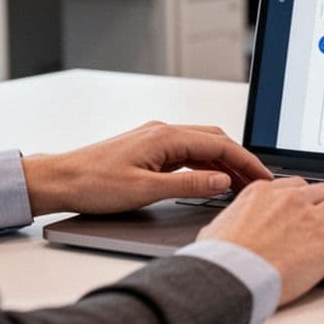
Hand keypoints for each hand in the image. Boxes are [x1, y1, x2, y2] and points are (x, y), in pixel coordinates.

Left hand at [21, 121, 271, 215]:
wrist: (59, 180)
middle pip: (216, 140)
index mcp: (165, 137)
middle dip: (241, 160)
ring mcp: (156, 139)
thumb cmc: (93, 183)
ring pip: (203, 146)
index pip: (220, 146)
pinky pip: (188, 153)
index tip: (264, 177)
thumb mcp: (145, 191)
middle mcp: (163, 132)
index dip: (247, 162)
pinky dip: (206, 166)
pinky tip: (212, 181)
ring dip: (224, 163)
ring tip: (241, 185)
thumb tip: (221, 181)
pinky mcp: (149, 150)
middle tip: (259, 183)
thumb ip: (188, 186)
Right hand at [199, 178, 323, 304]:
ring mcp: (312, 218)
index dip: (307, 196)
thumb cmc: (219, 259)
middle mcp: (291, 199)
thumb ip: (231, 220)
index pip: (296, 184)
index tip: (311, 204)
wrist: (230, 277)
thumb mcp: (216, 228)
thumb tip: (225, 228)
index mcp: (264, 192)